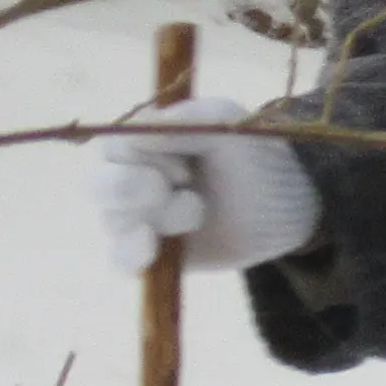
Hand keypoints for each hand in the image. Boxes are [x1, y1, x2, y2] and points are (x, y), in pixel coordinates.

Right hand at [89, 98, 321, 278]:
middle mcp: (131, 177)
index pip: (110, 146)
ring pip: (113, 222)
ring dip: (158, 218)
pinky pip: (119, 261)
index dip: (140, 157)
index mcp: (144, 140)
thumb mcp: (228, 126)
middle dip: (127, 189)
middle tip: (166, 189)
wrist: (290, 204)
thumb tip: (137, 130)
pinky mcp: (152, 253)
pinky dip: (131, 256)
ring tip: (197, 210)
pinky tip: (153, 247)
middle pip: (96, 184)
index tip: (183, 166)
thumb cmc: (256, 155)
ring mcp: (138, 218)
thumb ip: (185, 123)